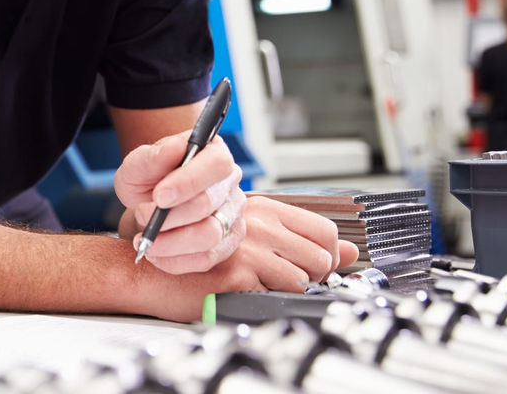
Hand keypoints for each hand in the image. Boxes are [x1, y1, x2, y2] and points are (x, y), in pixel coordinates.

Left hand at [114, 129, 244, 273]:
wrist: (148, 204)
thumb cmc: (147, 179)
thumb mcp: (137, 165)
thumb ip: (151, 157)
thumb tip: (173, 149)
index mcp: (214, 152)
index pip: (216, 164)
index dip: (189, 181)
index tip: (159, 197)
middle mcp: (229, 183)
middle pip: (209, 203)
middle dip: (170, 215)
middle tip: (141, 215)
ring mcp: (232, 215)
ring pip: (210, 235)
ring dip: (171, 241)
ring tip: (145, 238)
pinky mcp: (226, 243)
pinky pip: (206, 259)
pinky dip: (175, 260)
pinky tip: (155, 253)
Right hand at [200, 196, 358, 291]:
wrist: (157, 267)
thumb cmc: (200, 251)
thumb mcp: (253, 234)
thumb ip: (299, 238)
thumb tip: (349, 251)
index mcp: (265, 209)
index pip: (324, 230)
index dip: (329, 255)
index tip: (315, 267)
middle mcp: (260, 223)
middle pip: (320, 258)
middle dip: (312, 277)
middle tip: (285, 280)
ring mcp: (249, 248)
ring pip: (302, 279)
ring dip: (287, 290)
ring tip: (260, 285)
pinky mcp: (238, 273)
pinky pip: (276, 294)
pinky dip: (265, 298)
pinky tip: (243, 291)